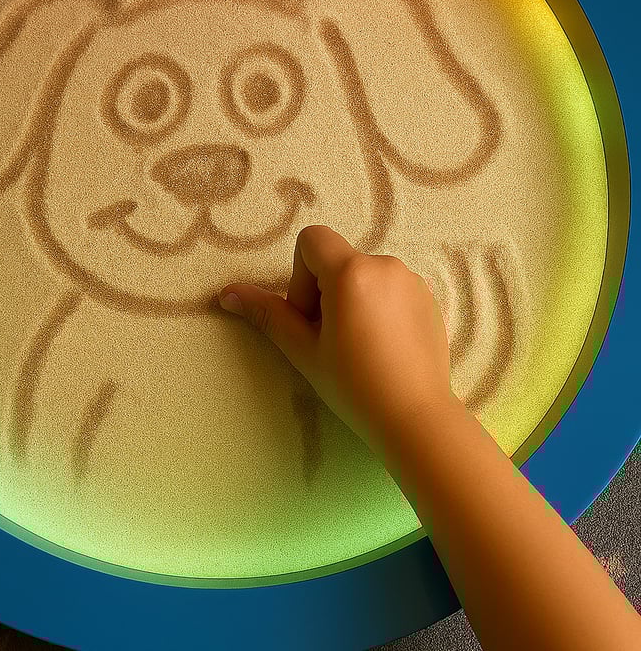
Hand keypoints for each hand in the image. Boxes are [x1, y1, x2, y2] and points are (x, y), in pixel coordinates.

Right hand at [218, 225, 457, 449]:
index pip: (312, 240)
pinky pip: (390, 289)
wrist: (415, 416)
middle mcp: (385, 265)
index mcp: (352, 271)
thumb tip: (227, 293)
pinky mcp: (430, 298)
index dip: (301, 275)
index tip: (310, 316)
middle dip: (324, 292)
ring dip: (352, 300)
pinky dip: (378, 308)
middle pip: (337, 261)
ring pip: (364, 276)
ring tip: (358, 346)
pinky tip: (383, 348)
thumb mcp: (303, 349)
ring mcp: (412, 280)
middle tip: (330, 339)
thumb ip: (266, 313)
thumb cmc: (353, 384)